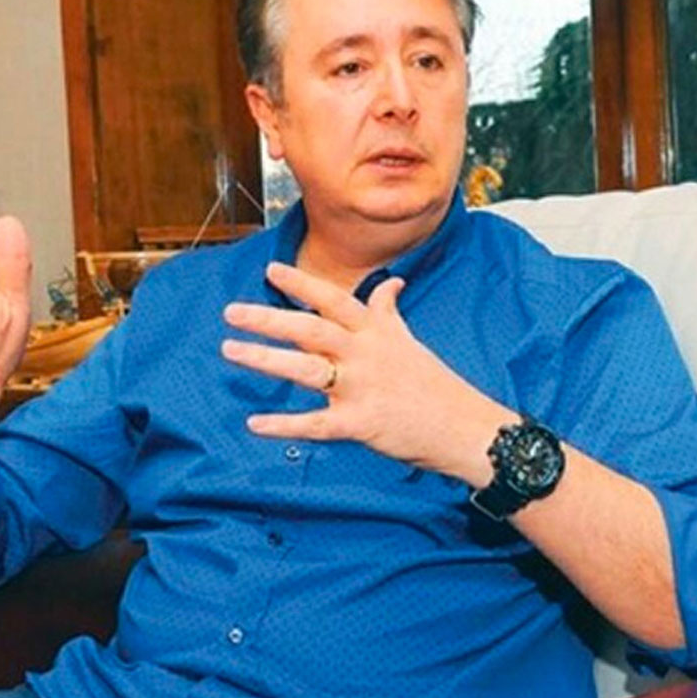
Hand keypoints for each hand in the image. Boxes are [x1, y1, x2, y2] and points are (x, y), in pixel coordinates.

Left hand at [221, 262, 508, 484]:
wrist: (465, 428)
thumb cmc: (435, 385)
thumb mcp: (411, 341)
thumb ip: (389, 312)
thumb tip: (392, 282)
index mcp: (377, 332)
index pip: (334, 299)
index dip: (302, 283)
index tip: (270, 269)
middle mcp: (366, 354)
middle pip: (311, 329)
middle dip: (269, 318)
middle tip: (231, 312)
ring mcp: (363, 388)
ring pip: (306, 370)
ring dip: (265, 359)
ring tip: (230, 351)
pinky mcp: (361, 424)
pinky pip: (316, 424)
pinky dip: (284, 425)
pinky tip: (255, 423)